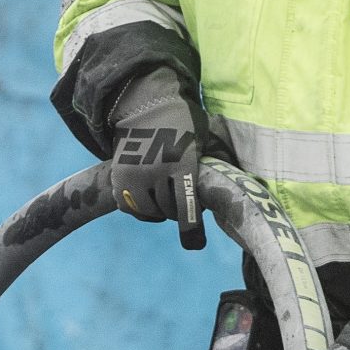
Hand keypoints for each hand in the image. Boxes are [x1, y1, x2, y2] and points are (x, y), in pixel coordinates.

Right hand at [109, 69, 205, 249]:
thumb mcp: (203, 142)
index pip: (186, 206)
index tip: (195, 245)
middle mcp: (155, 171)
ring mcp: (133, 175)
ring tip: (166, 193)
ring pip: (149, 211)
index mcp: (181, 162)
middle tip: (183, 197)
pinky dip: (141, 208)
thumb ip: (210, 168)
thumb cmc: (184, 125)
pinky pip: (130, 208)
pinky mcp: (118, 178)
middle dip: (179, 210)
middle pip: (169, 210)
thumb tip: (230, 195)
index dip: (191, 228)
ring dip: (160, 209)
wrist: (146, 105)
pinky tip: (149, 196)